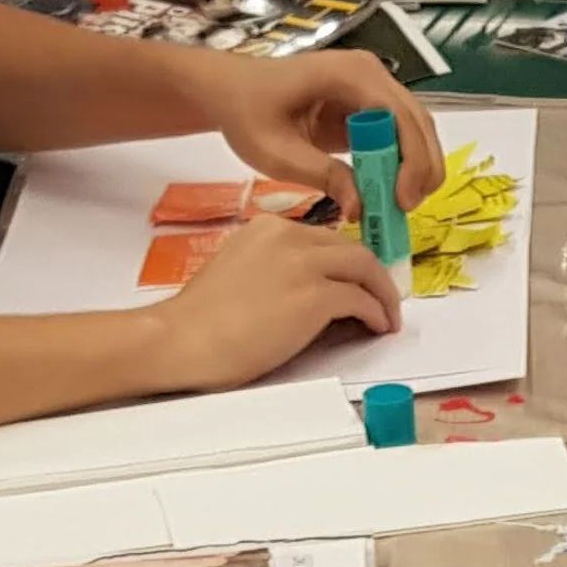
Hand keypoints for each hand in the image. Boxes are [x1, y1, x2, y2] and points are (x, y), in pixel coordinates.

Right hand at [141, 211, 401, 391]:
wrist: (180, 340)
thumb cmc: (199, 321)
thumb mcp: (238, 273)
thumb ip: (272, 270)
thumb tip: (307, 295)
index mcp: (267, 227)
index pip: (321, 238)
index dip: (343, 263)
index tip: (355, 281)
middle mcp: (287, 236)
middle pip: (349, 247)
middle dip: (372, 274)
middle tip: (382, 297)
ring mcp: (302, 264)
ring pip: (363, 266)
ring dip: (382, 292)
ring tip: (387, 315)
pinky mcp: (313, 297)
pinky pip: (360, 299)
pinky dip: (375, 313)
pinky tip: (377, 327)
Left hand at [199, 51, 443, 215]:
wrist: (233, 92)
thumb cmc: (248, 114)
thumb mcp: (277, 153)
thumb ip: (322, 175)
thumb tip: (361, 207)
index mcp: (347, 74)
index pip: (397, 115)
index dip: (410, 159)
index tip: (401, 200)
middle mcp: (368, 72)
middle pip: (416, 120)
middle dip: (420, 167)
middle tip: (406, 209)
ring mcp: (371, 85)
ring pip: (414, 126)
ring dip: (417, 166)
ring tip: (402, 205)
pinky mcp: (368, 103)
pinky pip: (398, 132)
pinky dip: (402, 162)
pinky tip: (392, 192)